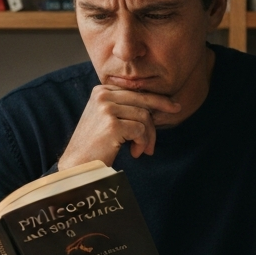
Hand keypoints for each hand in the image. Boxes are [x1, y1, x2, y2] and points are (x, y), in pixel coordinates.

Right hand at [59, 85, 180, 168]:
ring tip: (141, 150)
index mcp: (101, 91)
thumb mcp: (107, 118)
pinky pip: (140, 130)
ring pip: (144, 116)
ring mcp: (106, 109)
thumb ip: (125, 107)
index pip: (134, 90)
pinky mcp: (112, 124)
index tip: (171, 104)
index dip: (154, 98)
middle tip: (177, 110)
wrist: (78, 164)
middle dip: (161, 108)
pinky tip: (134, 153)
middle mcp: (102, 95)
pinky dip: (142, 143)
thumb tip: (157, 104)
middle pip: (142, 99)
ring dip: (148, 136)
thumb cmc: (96, 145)